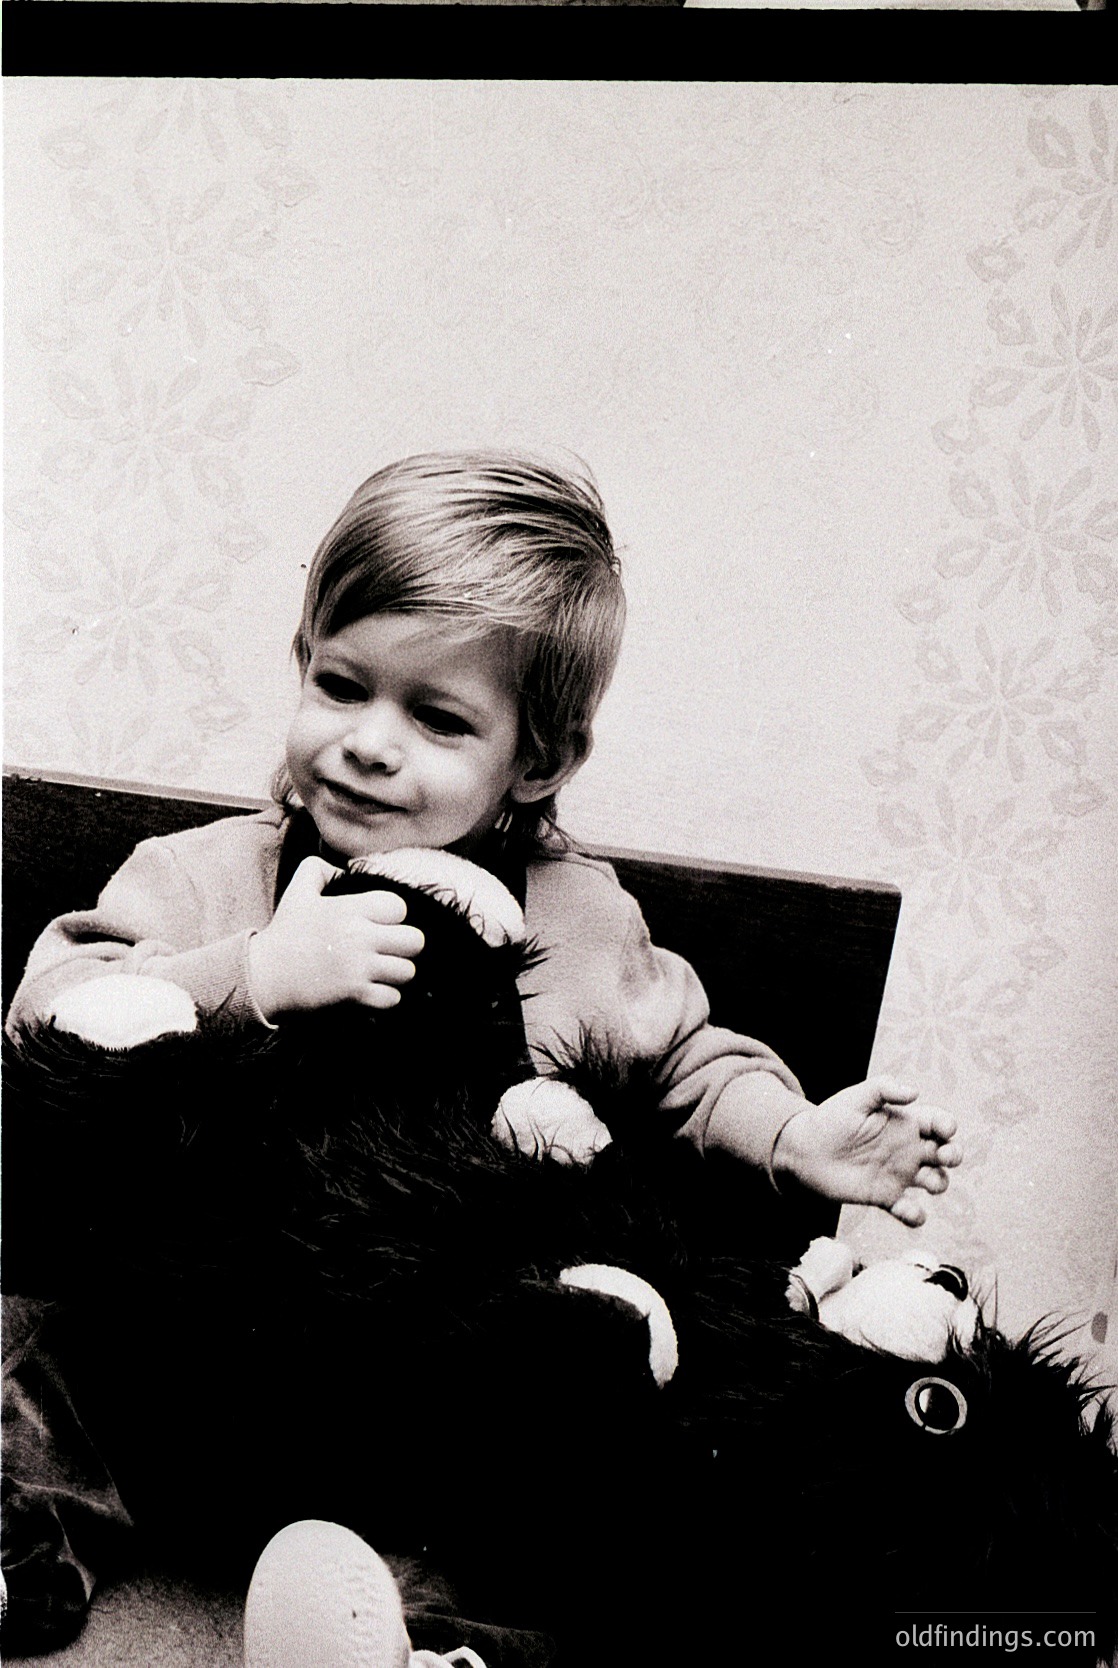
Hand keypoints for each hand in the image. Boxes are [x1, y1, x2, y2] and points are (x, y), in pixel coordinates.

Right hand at [247, 856, 424, 1019]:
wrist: (264, 976)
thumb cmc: (284, 934)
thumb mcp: (297, 891)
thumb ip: (319, 869)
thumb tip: (343, 869)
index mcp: (350, 910)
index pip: (399, 907)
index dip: (394, 916)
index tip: (380, 924)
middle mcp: (359, 937)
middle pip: (414, 940)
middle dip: (404, 946)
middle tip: (389, 950)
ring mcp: (359, 968)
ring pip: (407, 971)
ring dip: (396, 973)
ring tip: (381, 972)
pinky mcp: (355, 995)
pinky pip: (393, 998)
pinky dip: (385, 997)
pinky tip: (372, 991)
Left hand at [771, 1077, 961, 1226]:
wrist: (805, 1149)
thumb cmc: (831, 1118)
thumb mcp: (856, 1097)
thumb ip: (884, 1088)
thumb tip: (914, 1092)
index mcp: (905, 1122)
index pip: (938, 1123)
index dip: (947, 1125)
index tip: (944, 1129)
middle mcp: (907, 1149)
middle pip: (945, 1153)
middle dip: (954, 1155)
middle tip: (946, 1156)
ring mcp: (898, 1174)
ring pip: (935, 1182)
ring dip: (940, 1184)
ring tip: (928, 1183)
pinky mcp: (885, 1196)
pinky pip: (909, 1210)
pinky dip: (916, 1216)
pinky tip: (910, 1211)